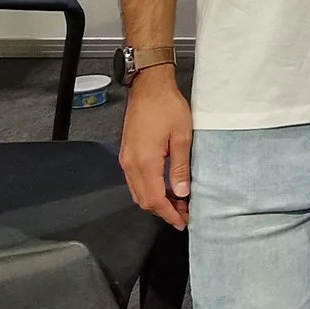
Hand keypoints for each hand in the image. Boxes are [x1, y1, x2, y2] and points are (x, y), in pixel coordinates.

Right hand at [119, 67, 191, 230]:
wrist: (149, 87)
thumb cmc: (167, 106)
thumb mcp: (182, 136)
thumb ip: (181, 167)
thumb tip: (182, 192)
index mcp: (144, 161)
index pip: (154, 199)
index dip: (168, 214)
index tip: (182, 222)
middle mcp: (130, 164)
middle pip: (143, 200)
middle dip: (163, 211)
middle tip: (183, 214)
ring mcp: (126, 159)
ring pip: (138, 192)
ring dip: (156, 201)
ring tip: (177, 203)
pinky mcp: (127, 153)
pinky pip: (135, 180)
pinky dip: (149, 189)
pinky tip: (164, 187)